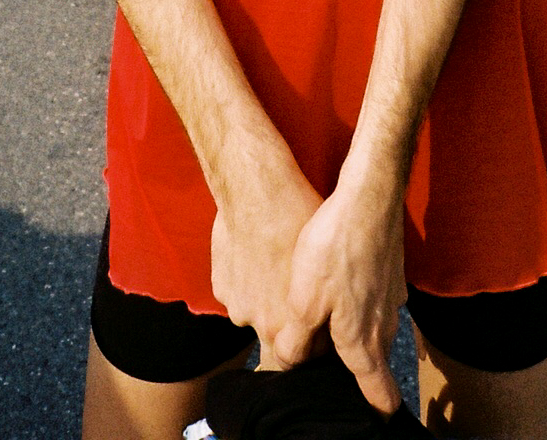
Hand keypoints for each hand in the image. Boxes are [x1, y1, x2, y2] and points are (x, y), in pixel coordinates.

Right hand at [210, 152, 321, 368]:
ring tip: (273, 264)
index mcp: (292, 324)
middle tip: (293, 287)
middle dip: (285, 319)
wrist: (256, 191)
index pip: (304, 355)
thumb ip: (319, 304)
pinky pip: (236, 291)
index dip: (312, 338)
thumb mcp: (322, 266)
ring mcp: (237, 306)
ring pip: (255, 311)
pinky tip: (254, 254)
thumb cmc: (298, 221)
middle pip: (277, 335)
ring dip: (263, 298)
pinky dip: (244, 281)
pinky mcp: (220, 287)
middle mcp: (261, 324)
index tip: (317, 322)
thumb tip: (326, 315)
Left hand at [274, 182, 404, 415]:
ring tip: (326, 317)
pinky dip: (359, 301)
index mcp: (362, 341)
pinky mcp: (390, 273)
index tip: (369, 416)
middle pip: (372, 361)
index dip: (375, 408)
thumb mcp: (303, 300)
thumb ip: (297, 341)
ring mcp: (392, 298)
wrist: (369, 196)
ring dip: (354, 331)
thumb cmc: (334, 249)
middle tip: (326, 358)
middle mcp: (385, 326)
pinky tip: (339, 280)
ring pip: (373, 328)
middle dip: (354, 368)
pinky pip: (375, 301)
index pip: (379, 393)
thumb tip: (291, 364)